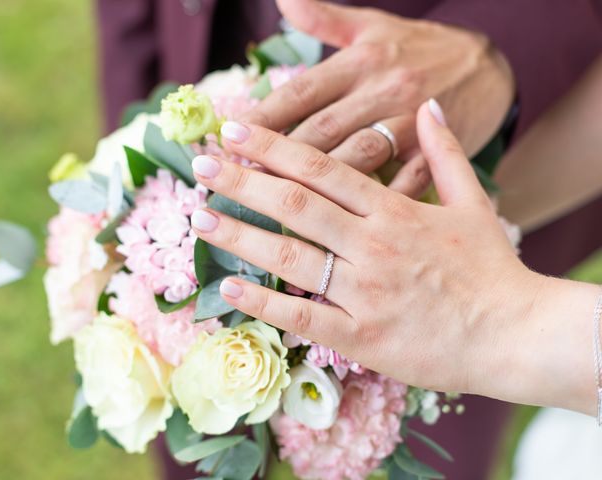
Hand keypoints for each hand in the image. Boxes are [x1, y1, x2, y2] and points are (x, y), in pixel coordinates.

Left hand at [190, 99, 538, 398]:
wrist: (514, 333)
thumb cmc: (491, 269)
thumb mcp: (474, 202)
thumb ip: (446, 153)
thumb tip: (430, 107)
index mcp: (395, 211)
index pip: (322, 169)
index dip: (274, 148)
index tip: (236, 131)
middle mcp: (373, 245)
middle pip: (296, 204)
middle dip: (244, 181)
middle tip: (202, 163)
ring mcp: (364, 292)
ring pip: (291, 256)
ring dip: (241, 235)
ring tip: (201, 218)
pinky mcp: (361, 336)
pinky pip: (303, 316)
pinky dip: (263, 303)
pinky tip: (228, 289)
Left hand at [240, 0, 513, 197]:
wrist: (493, 70)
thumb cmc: (423, 50)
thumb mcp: (375, 24)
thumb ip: (325, 17)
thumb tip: (282, 1)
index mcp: (365, 61)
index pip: (303, 91)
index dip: (262, 114)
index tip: (226, 138)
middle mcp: (384, 94)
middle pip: (319, 131)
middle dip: (272, 157)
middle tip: (232, 178)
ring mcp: (408, 130)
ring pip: (351, 162)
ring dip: (309, 187)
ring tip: (266, 206)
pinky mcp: (431, 161)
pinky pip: (396, 189)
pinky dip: (366, 210)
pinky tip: (331, 231)